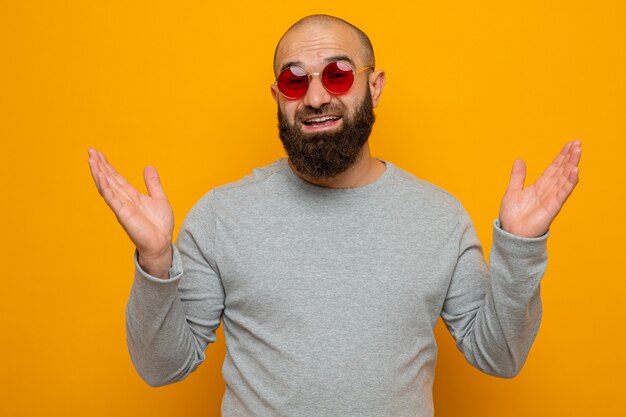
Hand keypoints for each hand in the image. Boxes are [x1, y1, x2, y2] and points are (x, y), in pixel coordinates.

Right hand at [87, 148, 173, 277]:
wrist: (161, 244)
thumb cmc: (159, 225)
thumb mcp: (159, 198)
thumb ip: (153, 183)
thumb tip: (149, 166)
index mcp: (131, 195)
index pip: (116, 177)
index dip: (107, 165)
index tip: (98, 153)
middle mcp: (123, 200)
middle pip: (108, 179)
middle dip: (99, 165)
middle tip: (90, 151)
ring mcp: (122, 207)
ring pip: (107, 187)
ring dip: (98, 173)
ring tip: (91, 160)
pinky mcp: (123, 214)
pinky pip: (112, 199)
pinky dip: (106, 187)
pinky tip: (100, 176)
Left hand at [499, 140, 581, 237]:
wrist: (511, 234)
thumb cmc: (512, 216)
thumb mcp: (512, 191)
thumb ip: (518, 176)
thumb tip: (519, 160)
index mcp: (539, 186)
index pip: (554, 168)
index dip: (561, 156)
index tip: (570, 144)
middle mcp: (548, 191)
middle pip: (561, 171)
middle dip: (569, 157)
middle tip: (578, 143)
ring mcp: (551, 198)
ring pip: (564, 179)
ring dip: (571, 165)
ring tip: (578, 152)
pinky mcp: (552, 207)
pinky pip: (562, 193)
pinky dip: (569, 182)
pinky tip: (575, 171)